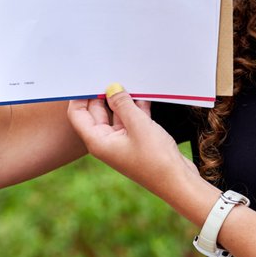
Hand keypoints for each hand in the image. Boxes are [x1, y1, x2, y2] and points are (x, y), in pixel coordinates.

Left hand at [67, 85, 201, 200]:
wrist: (177, 181)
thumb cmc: (155, 160)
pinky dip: (136, 108)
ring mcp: (121, 141)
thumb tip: (112, 88)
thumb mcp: (138, 125)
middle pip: (97, 111)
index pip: (78, 114)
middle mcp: (106, 141)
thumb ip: (123, 104)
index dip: (81, 95)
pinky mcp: (136, 140)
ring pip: (116, 114)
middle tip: (113, 75)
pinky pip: (131, 119)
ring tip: (131, 81)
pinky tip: (144, 95)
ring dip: (123, 100)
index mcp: (98, 141)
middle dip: (104, 94)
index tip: (91, 78)